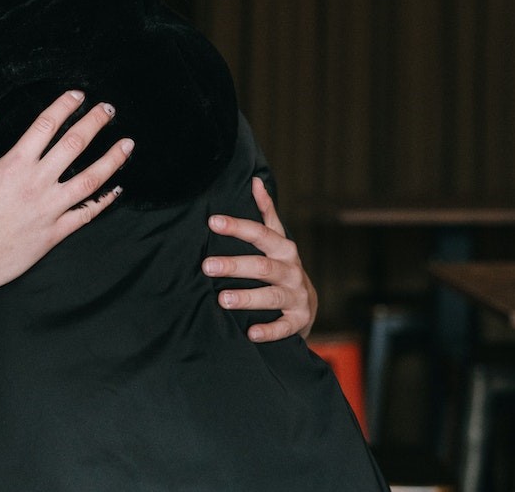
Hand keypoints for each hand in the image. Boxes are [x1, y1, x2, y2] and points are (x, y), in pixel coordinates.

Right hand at [0, 90, 133, 358]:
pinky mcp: (55, 233)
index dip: (64, 106)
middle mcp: (36, 183)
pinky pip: (87, 214)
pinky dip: (104, 201)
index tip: (78, 95)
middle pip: (74, 144)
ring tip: (127, 144)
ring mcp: (49, 209)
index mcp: (13, 165)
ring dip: (112, 159)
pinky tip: (116, 189)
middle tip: (109, 109)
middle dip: (95, 122)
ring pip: (90, 178)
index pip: (46, 125)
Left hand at [201, 177, 317, 341]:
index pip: (260, 233)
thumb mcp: (277, 240)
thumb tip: (255, 180)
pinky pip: (285, 327)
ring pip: (272, 295)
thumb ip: (266, 212)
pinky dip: (269, 330)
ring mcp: (297, 296)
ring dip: (248, 297)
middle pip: (263, 265)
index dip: (238, 227)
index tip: (212, 221)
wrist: (307, 307)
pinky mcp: (299, 320)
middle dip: (235, 265)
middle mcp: (291, 270)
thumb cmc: (282, 267)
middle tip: (207, 266)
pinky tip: (251, 333)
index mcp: (283, 248)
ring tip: (222, 299)